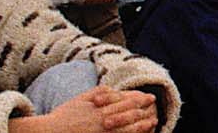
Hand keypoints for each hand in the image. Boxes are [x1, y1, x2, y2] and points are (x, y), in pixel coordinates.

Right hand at [23, 86, 157, 132]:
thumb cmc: (64, 115)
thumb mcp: (81, 98)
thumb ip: (98, 92)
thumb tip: (112, 88)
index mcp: (100, 107)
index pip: (125, 101)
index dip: (139, 99)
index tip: (149, 97)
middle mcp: (103, 119)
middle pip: (129, 113)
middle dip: (144, 110)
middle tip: (154, 107)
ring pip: (127, 128)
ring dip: (142, 125)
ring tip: (152, 122)